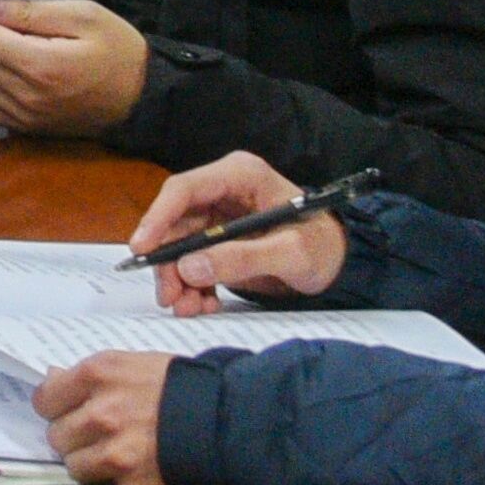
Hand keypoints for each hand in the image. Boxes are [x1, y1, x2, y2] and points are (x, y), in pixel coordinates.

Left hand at [0, 0, 151, 136]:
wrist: (142, 99)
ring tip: (5, 48)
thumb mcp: (84, 16)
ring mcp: (23, 117)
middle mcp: (25, 96)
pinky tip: (2, 74)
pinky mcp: (25, 129)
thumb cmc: (118, 52)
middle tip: (4, 26)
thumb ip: (31, 11)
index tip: (1, 10)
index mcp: (39, 64)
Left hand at [34, 349, 178, 484]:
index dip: (55, 407)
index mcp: (99, 375)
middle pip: (57, 435)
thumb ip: (93, 377)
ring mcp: (115, 452)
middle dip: (73, 436)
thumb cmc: (181, 388)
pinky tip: (138, 467)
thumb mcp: (135, 366)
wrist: (230, 424)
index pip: (45, 399)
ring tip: (115, 453)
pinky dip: (117, 480)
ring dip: (89, 462)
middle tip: (96, 434)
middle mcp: (101, 413)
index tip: (66, 411)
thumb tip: (52, 378)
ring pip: (74, 465)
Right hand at [131, 152, 348, 310]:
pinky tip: (203, 304)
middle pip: (176, 223)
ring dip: (179, 280)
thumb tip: (190, 267)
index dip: (158, 217)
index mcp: (240, 176)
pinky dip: (193, 286)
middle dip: (169, 262)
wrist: (341, 264)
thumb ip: (242, 258)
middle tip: (170, 297)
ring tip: (188, 308)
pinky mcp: (218, 241)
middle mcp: (222, 192)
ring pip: (180, 247)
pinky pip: (192, 262)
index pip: (185, 190)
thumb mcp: (291, 253)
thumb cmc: (324, 247)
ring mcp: (218, 217)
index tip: (142, 249)